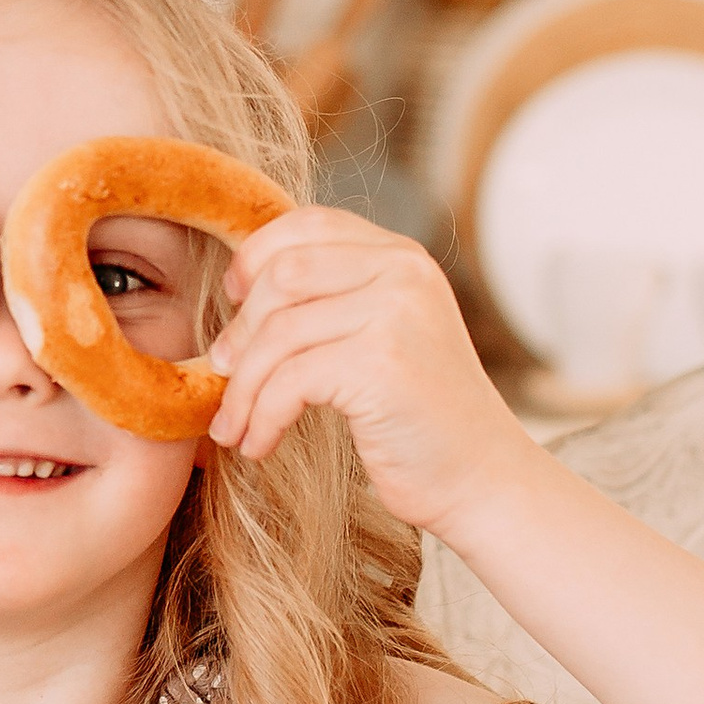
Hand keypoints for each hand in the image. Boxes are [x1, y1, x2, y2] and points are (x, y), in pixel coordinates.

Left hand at [206, 207, 524, 529]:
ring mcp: (396, 314)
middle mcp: (403, 273)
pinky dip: (261, 418)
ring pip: (277, 332)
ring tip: (233, 427)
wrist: (481, 480)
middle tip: (222, 376)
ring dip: (242, 388)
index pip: (308, 224)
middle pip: (282, 274)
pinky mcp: (381, 364)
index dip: (255, 257)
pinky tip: (259, 446)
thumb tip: (239, 288)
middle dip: (240, 332)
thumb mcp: (384, 336)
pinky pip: (288, 381)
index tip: (234, 302)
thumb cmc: (420, 419)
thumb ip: (336, 299)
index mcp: (402, 257)